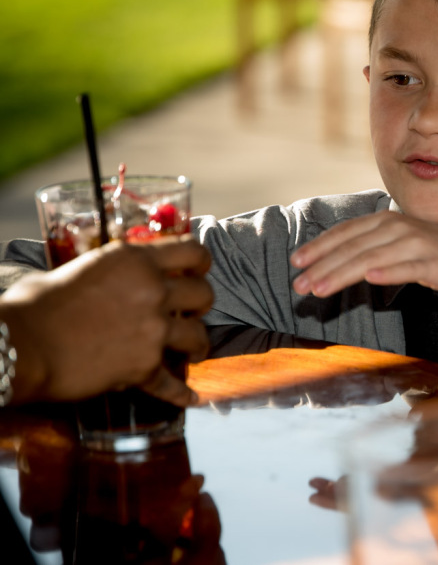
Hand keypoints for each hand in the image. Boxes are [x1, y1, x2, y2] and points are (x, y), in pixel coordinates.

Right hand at [0, 237, 212, 405]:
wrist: (21, 345)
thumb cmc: (36, 304)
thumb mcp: (80, 267)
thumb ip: (112, 272)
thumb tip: (115, 278)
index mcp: (136, 260)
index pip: (193, 251)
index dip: (201, 262)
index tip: (198, 271)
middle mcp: (152, 291)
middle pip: (203, 293)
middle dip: (201, 303)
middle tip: (192, 311)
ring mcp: (152, 330)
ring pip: (199, 335)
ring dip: (199, 344)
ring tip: (195, 351)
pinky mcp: (144, 367)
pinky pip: (172, 384)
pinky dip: (181, 394)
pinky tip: (190, 398)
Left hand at [290, 211, 437, 356]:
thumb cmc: (436, 262)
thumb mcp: (400, 250)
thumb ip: (373, 248)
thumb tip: (338, 260)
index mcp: (390, 221)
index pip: (348, 232)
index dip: (320, 246)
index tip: (296, 263)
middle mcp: (402, 227)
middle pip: (355, 246)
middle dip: (323, 265)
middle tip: (298, 285)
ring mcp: (420, 243)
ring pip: (374, 257)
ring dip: (343, 272)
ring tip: (319, 289)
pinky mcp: (437, 263)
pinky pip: (409, 268)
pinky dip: (389, 271)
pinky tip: (370, 278)